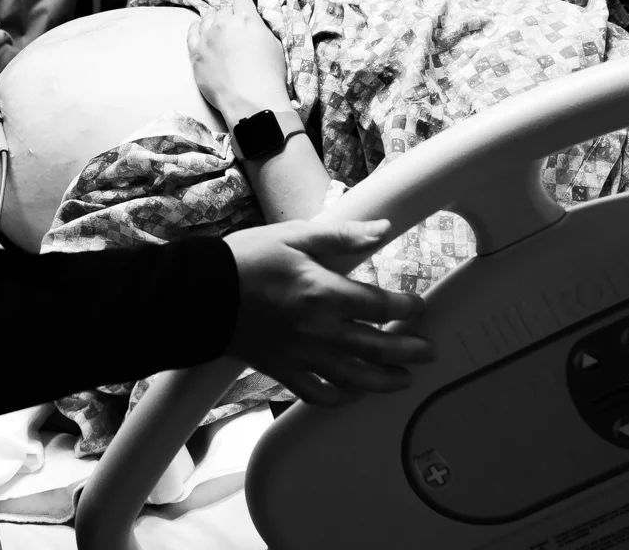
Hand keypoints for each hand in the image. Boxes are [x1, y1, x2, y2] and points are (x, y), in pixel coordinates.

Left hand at [187, 0, 289, 122]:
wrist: (250, 101)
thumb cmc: (269, 76)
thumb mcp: (274, 45)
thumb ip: (260, 29)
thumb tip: (253, 25)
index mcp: (246, 19)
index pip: (242, 0)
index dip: (245, 8)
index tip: (247, 16)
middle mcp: (223, 23)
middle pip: (224, 10)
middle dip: (230, 17)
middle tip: (236, 31)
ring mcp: (206, 38)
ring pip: (207, 18)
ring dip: (214, 23)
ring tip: (220, 34)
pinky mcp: (195, 53)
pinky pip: (191, 32)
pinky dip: (197, 29)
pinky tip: (201, 31)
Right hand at [223, 218, 434, 406]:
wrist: (200, 293)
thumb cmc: (245, 259)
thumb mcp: (294, 236)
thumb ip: (341, 236)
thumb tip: (383, 229)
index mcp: (323, 292)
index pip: (380, 305)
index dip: (406, 308)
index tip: (419, 307)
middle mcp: (318, 329)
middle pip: (376, 347)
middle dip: (408, 351)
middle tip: (428, 351)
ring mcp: (301, 354)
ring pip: (354, 378)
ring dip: (385, 380)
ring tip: (404, 379)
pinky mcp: (283, 370)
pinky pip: (317, 394)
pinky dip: (340, 399)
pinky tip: (353, 395)